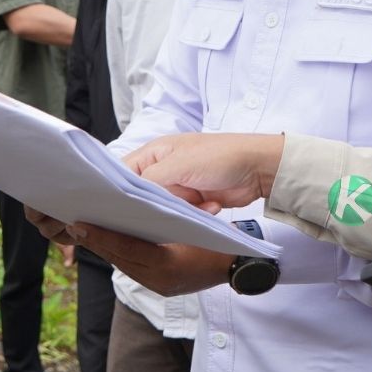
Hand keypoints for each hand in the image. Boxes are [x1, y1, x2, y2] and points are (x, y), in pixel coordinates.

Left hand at [23, 204, 229, 295]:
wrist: (242, 266)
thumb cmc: (221, 239)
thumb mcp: (195, 222)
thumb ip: (166, 214)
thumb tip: (135, 198)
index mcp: (168, 264)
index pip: (125, 248)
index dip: (100, 235)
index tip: (79, 223)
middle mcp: (159, 281)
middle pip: (118, 258)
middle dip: (96, 240)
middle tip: (74, 222)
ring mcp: (160, 287)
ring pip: (122, 264)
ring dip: (105, 247)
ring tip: (85, 228)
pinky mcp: (161, 287)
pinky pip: (132, 268)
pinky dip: (119, 253)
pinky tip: (109, 238)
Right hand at [124, 132, 283, 212]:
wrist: (258, 169)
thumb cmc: (219, 157)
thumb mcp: (179, 166)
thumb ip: (149, 181)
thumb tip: (128, 198)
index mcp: (153, 154)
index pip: (122, 174)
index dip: (115, 192)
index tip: (112, 210)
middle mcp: (162, 170)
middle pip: (141, 196)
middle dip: (149, 207)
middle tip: (155, 216)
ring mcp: (178, 187)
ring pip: (162, 209)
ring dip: (178, 212)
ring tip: (194, 207)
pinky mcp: (193, 202)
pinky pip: (183, 216)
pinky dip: (196, 215)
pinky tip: (212, 206)